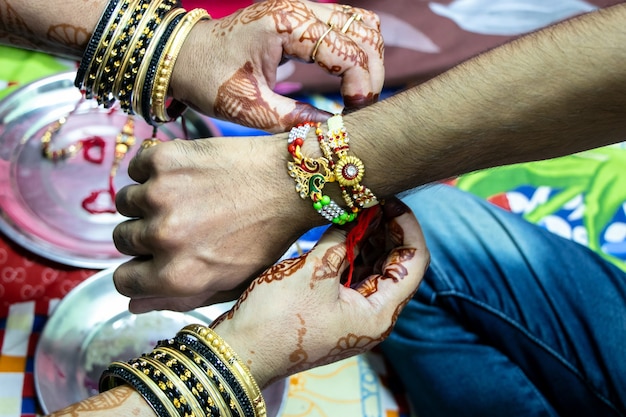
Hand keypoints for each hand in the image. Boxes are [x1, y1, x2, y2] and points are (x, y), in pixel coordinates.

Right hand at [113, 135, 318, 312]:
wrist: (292, 182)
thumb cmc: (268, 236)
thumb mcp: (232, 282)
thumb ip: (180, 298)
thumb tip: (134, 305)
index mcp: (178, 276)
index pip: (123, 282)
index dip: (138, 269)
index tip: (152, 256)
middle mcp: (162, 238)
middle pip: (121, 239)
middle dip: (145, 233)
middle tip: (180, 221)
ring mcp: (159, 195)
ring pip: (126, 202)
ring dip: (149, 199)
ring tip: (188, 196)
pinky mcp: (163, 159)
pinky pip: (136, 167)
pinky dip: (154, 169)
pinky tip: (186, 174)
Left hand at [171, 0, 383, 131]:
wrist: (185, 56)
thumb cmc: (211, 79)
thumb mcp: (252, 107)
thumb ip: (296, 119)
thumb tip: (337, 134)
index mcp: (286, 26)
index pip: (347, 51)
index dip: (361, 85)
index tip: (355, 113)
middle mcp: (299, 8)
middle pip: (365, 31)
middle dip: (371, 73)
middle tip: (359, 107)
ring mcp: (303, 8)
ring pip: (362, 24)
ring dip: (368, 59)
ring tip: (356, 94)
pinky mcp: (303, 17)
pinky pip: (346, 24)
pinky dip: (356, 50)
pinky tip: (346, 78)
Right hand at [212, 197, 429, 387]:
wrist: (242, 350)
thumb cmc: (278, 318)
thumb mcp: (314, 272)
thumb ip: (340, 238)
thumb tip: (355, 211)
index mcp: (379, 314)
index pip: (413, 263)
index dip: (408, 228)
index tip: (393, 201)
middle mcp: (373, 317)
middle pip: (397, 266)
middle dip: (388, 231)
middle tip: (374, 199)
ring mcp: (354, 315)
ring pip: (374, 270)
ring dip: (370, 240)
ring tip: (361, 207)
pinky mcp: (335, 311)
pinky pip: (354, 277)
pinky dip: (352, 253)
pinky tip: (345, 228)